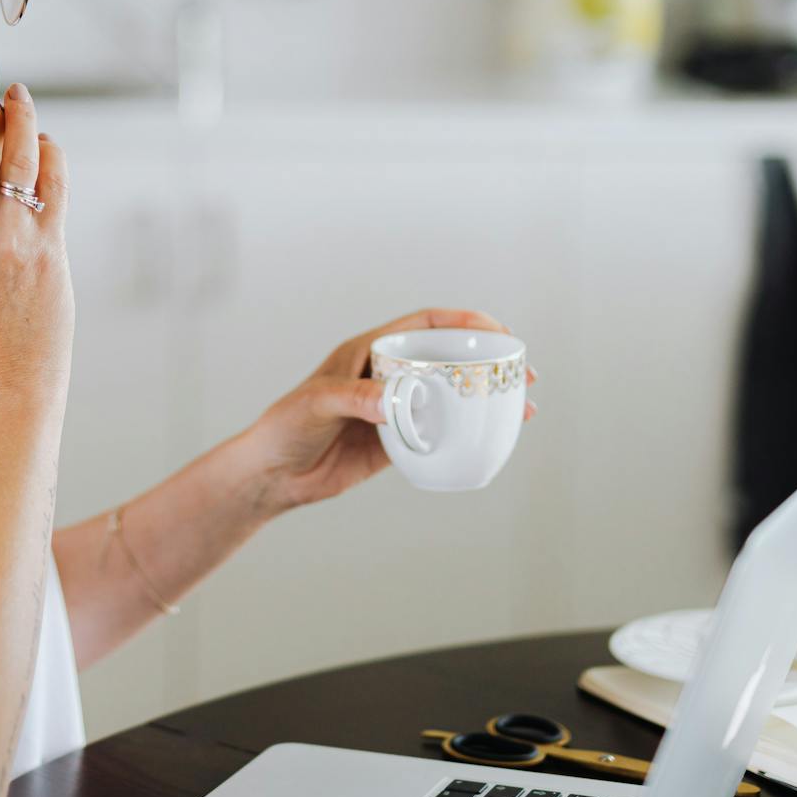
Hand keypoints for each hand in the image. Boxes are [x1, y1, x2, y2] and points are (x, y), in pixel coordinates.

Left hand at [233, 309, 539, 515]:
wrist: (272, 474)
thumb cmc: (285, 427)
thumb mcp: (317, 404)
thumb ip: (356, 397)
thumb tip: (397, 400)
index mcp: (369, 351)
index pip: (425, 325)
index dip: (464, 322)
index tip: (498, 331)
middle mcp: (386, 375)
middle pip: (447, 358)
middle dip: (488, 360)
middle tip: (523, 372)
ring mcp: (394, 409)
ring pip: (450, 396)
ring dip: (486, 398)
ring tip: (522, 406)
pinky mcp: (396, 443)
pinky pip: (439, 433)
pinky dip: (467, 433)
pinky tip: (492, 439)